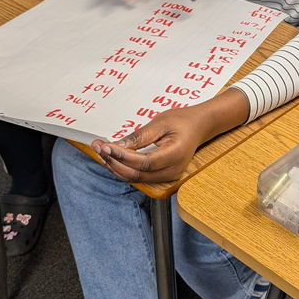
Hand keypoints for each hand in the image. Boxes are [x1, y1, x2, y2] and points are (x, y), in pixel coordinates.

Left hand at [92, 88, 250, 184]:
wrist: (201, 125)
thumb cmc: (183, 120)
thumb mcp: (160, 123)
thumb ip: (138, 137)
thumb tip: (116, 147)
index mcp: (175, 155)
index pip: (142, 162)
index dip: (121, 156)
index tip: (104, 146)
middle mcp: (172, 170)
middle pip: (136, 174)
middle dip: (113, 162)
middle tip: (97, 147)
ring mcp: (169, 175)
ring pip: (136, 178)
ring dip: (116, 167)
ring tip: (101, 151)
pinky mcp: (164, 175)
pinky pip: (140, 176)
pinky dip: (124, 168)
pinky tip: (113, 158)